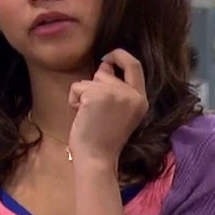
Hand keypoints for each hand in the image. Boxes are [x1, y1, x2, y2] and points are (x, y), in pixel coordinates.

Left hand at [68, 49, 148, 166]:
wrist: (97, 158)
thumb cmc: (104, 139)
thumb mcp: (120, 111)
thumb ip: (117, 89)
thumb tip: (105, 64)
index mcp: (140, 99)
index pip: (135, 65)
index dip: (120, 56)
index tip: (108, 57)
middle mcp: (131, 94)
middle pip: (105, 72)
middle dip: (93, 86)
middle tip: (95, 111)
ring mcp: (114, 93)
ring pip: (89, 80)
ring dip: (83, 95)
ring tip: (89, 116)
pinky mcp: (96, 96)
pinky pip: (77, 87)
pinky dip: (74, 100)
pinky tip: (81, 116)